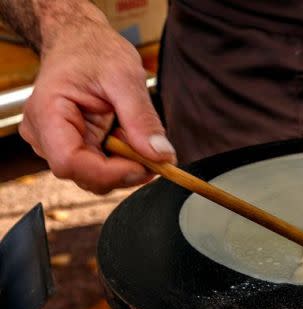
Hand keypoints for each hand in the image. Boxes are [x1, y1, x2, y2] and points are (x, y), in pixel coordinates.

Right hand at [19, 17, 174, 193]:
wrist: (80, 40)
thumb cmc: (94, 50)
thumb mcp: (124, 76)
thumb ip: (142, 118)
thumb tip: (161, 155)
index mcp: (47, 113)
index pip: (69, 163)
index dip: (110, 173)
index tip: (145, 165)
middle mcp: (44, 134)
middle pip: (86, 176)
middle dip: (125, 170)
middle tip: (153, 151)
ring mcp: (56, 143)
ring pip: (95, 177)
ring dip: (125, 164)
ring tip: (134, 133)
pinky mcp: (72, 147)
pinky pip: (100, 168)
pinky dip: (122, 160)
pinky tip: (127, 137)